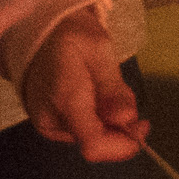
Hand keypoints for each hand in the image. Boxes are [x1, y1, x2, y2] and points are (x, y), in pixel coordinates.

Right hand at [23, 12, 144, 160]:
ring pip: (92, 137)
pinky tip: (93, 94)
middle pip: (98, 141)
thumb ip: (112, 87)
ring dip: (109, 118)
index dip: (124, 144)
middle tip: (121, 90)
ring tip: (104, 86)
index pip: (94, 144)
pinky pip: (82, 131)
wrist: (36, 33)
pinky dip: (96, 117)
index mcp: (64, 100)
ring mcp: (47, 126)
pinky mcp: (49, 126)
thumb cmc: (70, 36)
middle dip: (119, 123)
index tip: (143, 124)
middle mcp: (51, 121)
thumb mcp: (99, 49)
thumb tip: (125, 119)